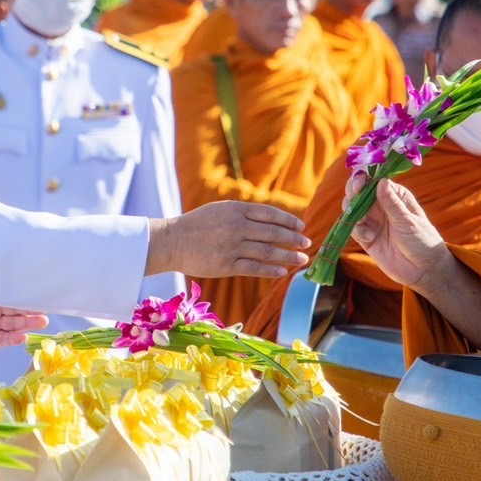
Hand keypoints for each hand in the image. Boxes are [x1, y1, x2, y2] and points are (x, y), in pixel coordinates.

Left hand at [0, 297, 49, 355]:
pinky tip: (23, 337)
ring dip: (28, 323)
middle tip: (45, 307)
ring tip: (42, 321)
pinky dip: (14, 339)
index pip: (9, 295)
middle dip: (31, 308)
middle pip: (17, 309)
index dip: (22, 293)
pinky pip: (5, 340)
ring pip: (15, 324)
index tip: (37, 291)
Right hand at [147, 201, 308, 278]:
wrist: (172, 241)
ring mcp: (232, 246)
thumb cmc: (197, 225)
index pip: (270, 214)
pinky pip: (255, 268)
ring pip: (268, 252)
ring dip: (289, 256)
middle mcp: (236, 226)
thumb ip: (244, 214)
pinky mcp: (226, 265)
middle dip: (294, 239)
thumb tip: (272, 221)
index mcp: (236, 209)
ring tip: (302, 259)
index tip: (301, 227)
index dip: (289, 221)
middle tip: (307, 243)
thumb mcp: (221, 210)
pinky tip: (283, 271)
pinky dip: (271, 269)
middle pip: (273, 233)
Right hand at [348, 175, 449, 292]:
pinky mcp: (366, 238)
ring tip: (361, 221)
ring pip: (352, 209)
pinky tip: (369, 237)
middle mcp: (381, 206)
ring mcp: (373, 221)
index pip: (375, 181)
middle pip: (359, 192)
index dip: (364, 179)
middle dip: (352, 193)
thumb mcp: (408, 222)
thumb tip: (381, 181)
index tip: (359, 183)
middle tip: (353, 197)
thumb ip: (392, 203)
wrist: (424, 271)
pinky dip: (356, 230)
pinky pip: (353, 228)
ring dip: (352, 211)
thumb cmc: (423, 241)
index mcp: (395, 196)